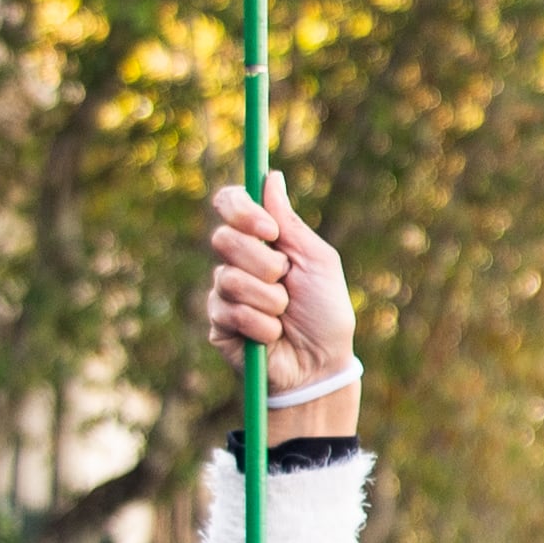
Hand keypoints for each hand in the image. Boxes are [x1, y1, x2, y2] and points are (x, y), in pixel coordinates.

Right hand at [204, 172, 359, 436]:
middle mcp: (236, 261)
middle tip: (285, 281)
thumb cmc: (326, 314)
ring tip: (285, 316)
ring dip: (270, 299)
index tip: (269, 230)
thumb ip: (291, 223)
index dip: (241, 210)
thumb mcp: (318, 262)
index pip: (229, 203)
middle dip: (263, 263)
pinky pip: (233, 312)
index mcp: (261, 240)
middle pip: (224, 238)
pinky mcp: (218, 323)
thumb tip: (271, 176)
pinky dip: (263, 325)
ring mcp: (223, 291)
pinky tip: (273, 336)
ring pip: (230, 278)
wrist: (321, 366)